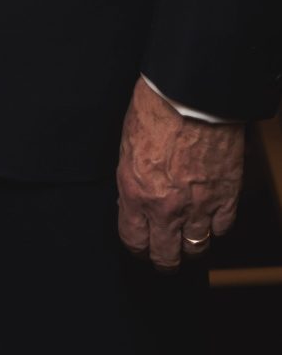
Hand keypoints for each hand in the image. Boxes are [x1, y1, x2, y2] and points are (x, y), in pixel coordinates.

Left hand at [116, 75, 243, 267]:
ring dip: (191, 245)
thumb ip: (131, 182)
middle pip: (166, 256)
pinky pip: (222, 228)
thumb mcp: (127, 148)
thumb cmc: (155, 110)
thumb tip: (133, 203)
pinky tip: (209, 218)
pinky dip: (215, 226)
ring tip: (187, 240)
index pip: (134, 240)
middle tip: (164, 256)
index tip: (140, 247)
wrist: (192, 94)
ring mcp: (199, 205)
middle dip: (163, 259)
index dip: (137, 248)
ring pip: (197, 248)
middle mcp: (167, 207)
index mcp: (136, 193)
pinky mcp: (226, 196)